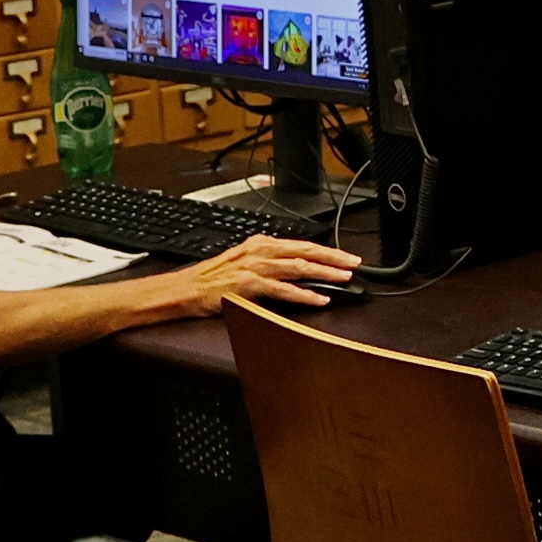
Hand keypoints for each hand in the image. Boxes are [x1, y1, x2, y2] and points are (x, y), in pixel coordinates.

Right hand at [169, 233, 361, 314]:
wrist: (185, 288)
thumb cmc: (214, 277)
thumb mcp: (245, 260)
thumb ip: (271, 260)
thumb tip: (301, 266)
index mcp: (261, 243)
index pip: (303, 244)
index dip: (329, 250)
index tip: (348, 257)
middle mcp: (260, 251)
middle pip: (305, 251)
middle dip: (334, 258)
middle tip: (356, 264)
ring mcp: (254, 267)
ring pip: (298, 267)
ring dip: (324, 272)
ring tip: (345, 278)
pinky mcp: (248, 285)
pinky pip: (281, 289)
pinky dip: (303, 294)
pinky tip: (318, 298)